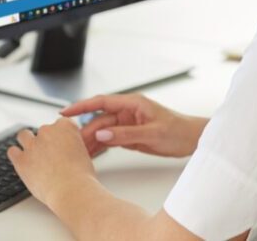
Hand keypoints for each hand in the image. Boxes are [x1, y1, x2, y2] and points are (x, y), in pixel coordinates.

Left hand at [6, 119, 96, 208]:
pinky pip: (12, 151)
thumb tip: (66, 150)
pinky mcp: (21, 160)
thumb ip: (73, 146)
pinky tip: (22, 162)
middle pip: (43, 130)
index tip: (62, 145)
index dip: (61, 136)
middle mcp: (47, 131)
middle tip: (50, 155)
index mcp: (65, 126)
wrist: (72, 190)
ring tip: (33, 155)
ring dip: (28, 143)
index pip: (60, 124)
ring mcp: (32, 144)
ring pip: (24, 135)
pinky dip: (16, 155)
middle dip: (45, 141)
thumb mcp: (84, 153)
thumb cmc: (81, 176)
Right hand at [61, 93, 207, 158]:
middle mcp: (127, 112)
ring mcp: (127, 124)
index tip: (65, 111)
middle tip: (71, 145)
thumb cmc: (177, 130)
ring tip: (77, 152)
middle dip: (85, 131)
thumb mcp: (151, 133)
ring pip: (103, 131)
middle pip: (99, 120)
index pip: (101, 102)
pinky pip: (110, 139)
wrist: (191, 140)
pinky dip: (100, 146)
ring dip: (91, 141)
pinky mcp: (129, 135)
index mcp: (132, 103)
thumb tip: (101, 133)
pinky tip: (91, 154)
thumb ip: (125, 134)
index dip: (81, 106)